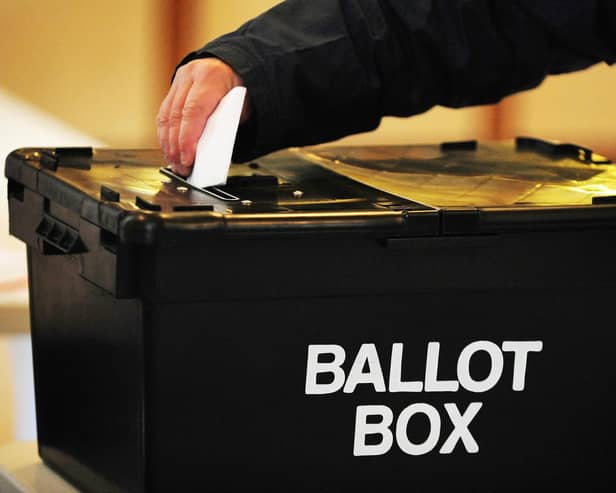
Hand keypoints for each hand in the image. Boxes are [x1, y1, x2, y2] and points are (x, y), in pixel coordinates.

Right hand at [156, 58, 248, 175]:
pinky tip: (169, 149)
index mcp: (211, 78)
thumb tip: (210, 152)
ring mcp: (179, 81)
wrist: (233, 65)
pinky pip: (164, 114)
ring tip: (175, 162)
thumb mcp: (239, 107)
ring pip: (166, 116)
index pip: (193, 112)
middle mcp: (191, 76)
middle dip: (176, 146)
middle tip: (181, 167)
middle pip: (176, 116)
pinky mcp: (173, 88)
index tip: (188, 159)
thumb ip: (225, 125)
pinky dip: (165, 134)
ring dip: (168, 143)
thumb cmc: (238, 88)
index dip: (187, 139)